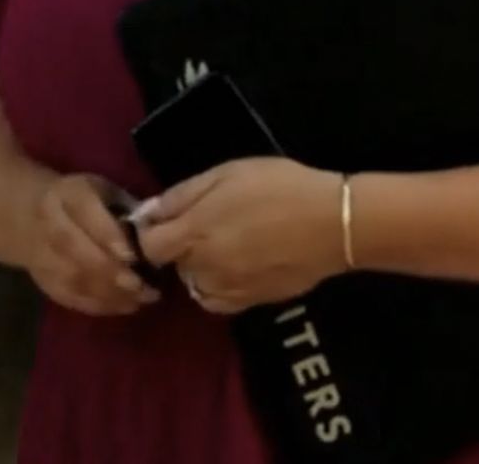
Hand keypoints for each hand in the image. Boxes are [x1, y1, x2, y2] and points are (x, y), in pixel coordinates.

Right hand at [22, 172, 162, 316]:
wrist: (25, 214)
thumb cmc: (80, 200)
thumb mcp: (102, 190)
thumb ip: (125, 208)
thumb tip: (156, 235)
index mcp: (69, 194)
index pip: (85, 212)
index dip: (108, 235)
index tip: (134, 256)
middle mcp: (50, 223)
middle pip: (77, 250)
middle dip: (111, 272)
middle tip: (144, 288)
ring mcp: (42, 255)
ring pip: (73, 278)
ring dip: (109, 293)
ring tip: (142, 300)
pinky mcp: (43, 280)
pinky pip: (69, 297)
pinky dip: (98, 306)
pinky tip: (124, 306)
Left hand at [134, 157, 344, 315]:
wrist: (332, 224)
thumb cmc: (279, 188)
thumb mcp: (226, 174)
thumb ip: (181, 196)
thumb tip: (146, 214)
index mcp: (194, 232)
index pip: (147, 245)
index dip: (149, 231)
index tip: (164, 218)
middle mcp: (203, 267)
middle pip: (171, 263)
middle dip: (178, 245)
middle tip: (206, 222)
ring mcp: (226, 289)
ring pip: (193, 282)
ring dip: (198, 266)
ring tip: (225, 243)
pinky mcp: (248, 304)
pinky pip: (215, 300)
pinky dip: (215, 286)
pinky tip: (235, 266)